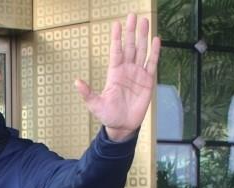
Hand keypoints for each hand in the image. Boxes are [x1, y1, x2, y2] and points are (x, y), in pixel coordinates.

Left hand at [74, 13, 160, 140]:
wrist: (122, 126)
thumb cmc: (108, 116)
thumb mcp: (95, 105)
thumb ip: (87, 93)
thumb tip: (77, 82)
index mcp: (114, 73)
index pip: (116, 52)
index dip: (117, 38)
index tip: (116, 24)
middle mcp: (126, 70)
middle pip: (130, 47)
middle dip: (131, 31)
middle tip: (132, 15)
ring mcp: (138, 74)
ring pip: (141, 51)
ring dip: (143, 37)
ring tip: (144, 21)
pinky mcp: (148, 81)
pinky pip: (152, 63)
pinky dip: (154, 52)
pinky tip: (156, 40)